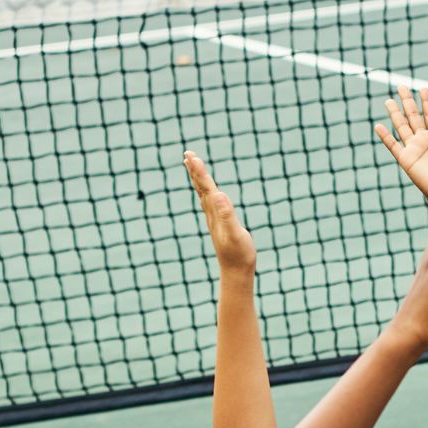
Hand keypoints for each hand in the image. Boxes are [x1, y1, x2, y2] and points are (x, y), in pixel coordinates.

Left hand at [184, 151, 254, 273]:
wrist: (236, 273)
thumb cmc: (239, 255)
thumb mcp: (236, 234)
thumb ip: (227, 215)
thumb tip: (218, 195)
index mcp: (216, 213)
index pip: (206, 187)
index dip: (199, 171)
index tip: (191, 156)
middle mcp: (212, 214)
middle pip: (201, 188)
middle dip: (195, 170)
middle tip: (188, 154)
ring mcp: (215, 219)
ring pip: (203, 195)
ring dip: (198, 179)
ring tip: (192, 167)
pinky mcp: (219, 224)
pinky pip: (210, 203)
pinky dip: (206, 192)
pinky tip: (207, 192)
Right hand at [374, 85, 427, 200]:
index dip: (426, 102)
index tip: (423, 88)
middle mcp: (424, 140)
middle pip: (413, 116)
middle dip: (407, 101)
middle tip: (401, 85)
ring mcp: (414, 149)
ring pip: (402, 127)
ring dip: (395, 114)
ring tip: (388, 100)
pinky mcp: (406, 160)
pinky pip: (393, 146)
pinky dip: (385, 137)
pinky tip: (378, 126)